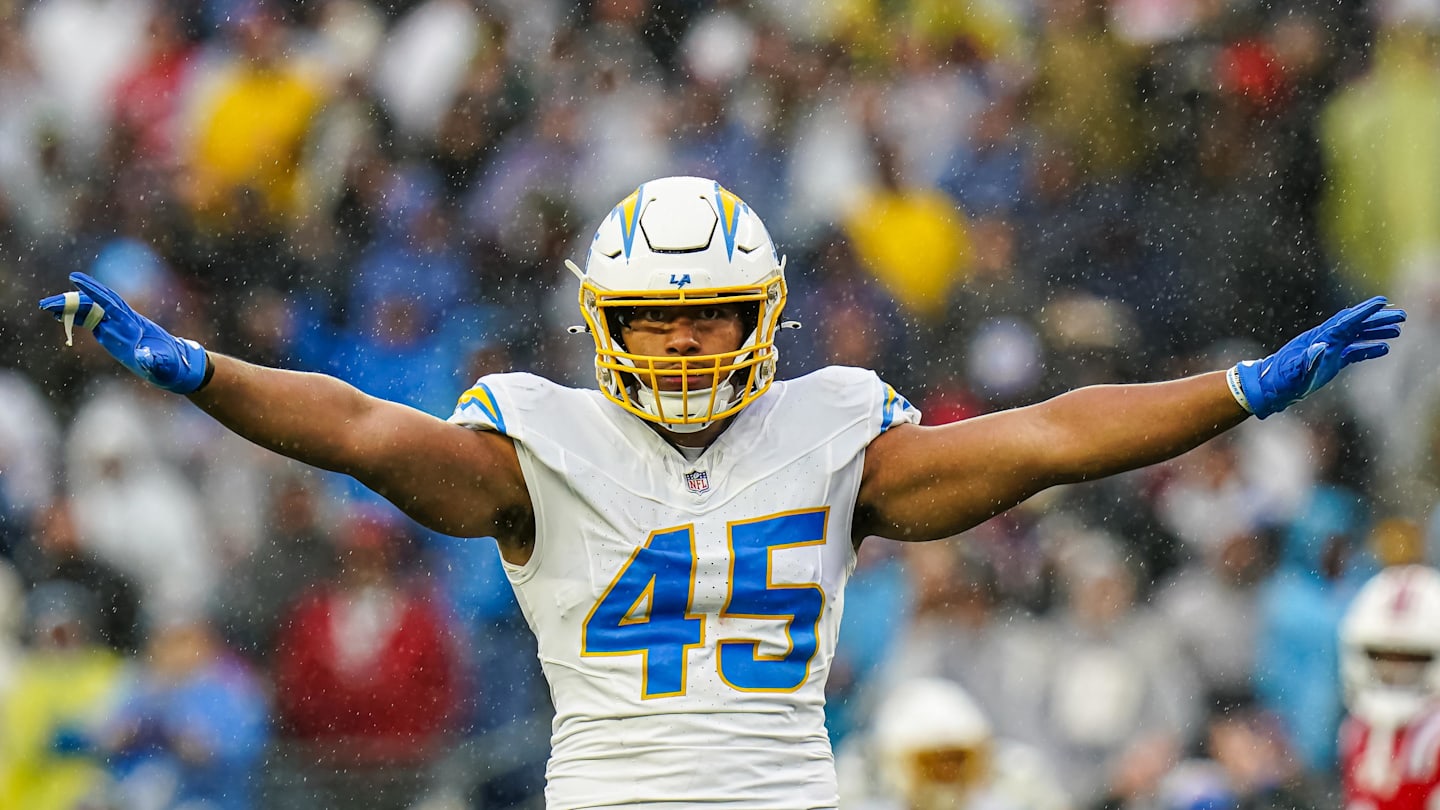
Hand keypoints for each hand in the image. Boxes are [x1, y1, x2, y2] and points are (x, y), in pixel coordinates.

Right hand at [39, 272, 209, 393]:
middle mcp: (122, 320)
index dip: (93, 290)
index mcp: (132, 323)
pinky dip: (75, 318)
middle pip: (94, 304)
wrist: (174, 366)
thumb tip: (144, 356)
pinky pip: (90, 321)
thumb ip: (153, 360)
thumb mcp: (162, 364)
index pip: (110, 301)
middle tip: (46, 303)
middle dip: (71, 301)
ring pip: (90, 310)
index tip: (75, 278)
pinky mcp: (111, 333)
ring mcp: (116, 325)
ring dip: (69, 308)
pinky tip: (60, 318)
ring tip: (47, 309)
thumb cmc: (169, 364)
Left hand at [1231, 296, 1405, 418]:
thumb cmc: (1282, 380)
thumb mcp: (1294, 371)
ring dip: (1376, 332)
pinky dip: (1368, 349)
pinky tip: (1384, 349)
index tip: (1381, 301)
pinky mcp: (1331, 361)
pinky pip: (1354, 352)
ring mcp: (1330, 350)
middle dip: (1378, 319)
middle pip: (1355, 325)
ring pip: (1357, 336)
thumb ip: (1308, 360)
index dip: (1364, 312)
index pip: (1345, 321)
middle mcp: (1326, 340)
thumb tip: (1321, 346)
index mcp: (1319, 338)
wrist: (1271, 387)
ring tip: (1397, 330)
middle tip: (1401, 315)